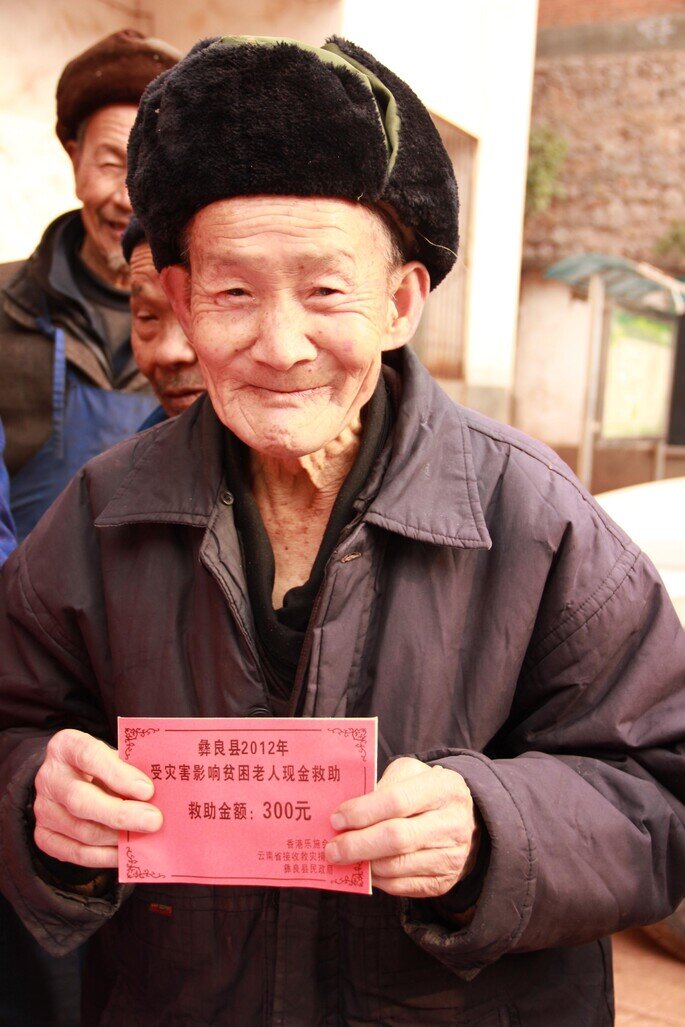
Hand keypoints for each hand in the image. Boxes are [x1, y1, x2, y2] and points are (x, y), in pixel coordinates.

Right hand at [33, 729, 162, 867]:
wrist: (68, 778)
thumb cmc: (99, 765)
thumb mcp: (112, 755)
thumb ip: (129, 768)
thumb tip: (160, 794)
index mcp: (66, 746)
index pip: (89, 756)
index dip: (118, 774)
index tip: (147, 789)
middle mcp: (50, 777)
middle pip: (80, 799)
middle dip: (120, 813)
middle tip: (153, 820)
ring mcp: (43, 809)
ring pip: (81, 830)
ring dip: (116, 837)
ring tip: (145, 837)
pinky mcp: (45, 836)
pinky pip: (75, 853)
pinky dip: (104, 856)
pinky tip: (126, 852)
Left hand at [325, 757, 478, 898]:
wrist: (464, 819)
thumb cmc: (424, 791)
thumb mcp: (409, 774)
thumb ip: (381, 787)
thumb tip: (345, 814)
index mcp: (442, 787)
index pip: (397, 801)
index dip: (363, 812)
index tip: (336, 819)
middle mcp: (451, 823)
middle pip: (397, 838)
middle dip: (357, 845)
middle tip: (331, 848)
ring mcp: (450, 855)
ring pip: (396, 866)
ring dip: (363, 864)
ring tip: (343, 857)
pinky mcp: (442, 882)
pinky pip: (401, 886)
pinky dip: (377, 880)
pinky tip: (364, 869)